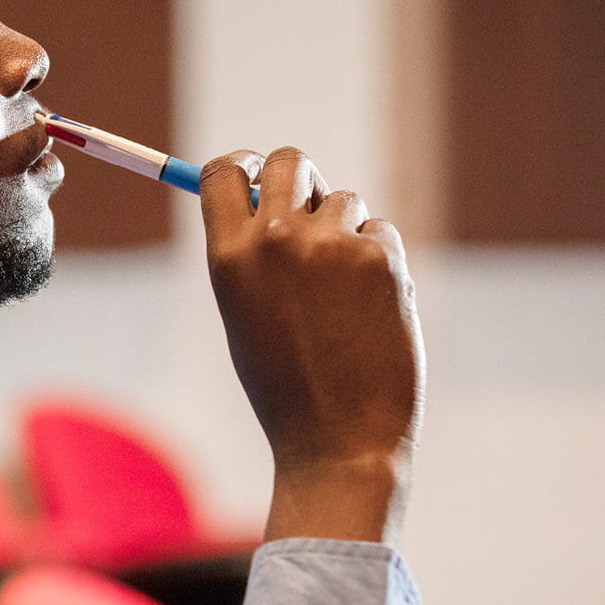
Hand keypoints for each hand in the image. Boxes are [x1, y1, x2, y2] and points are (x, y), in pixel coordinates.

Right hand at [200, 146, 424, 544]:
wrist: (339, 443)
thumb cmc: (287, 390)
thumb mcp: (245, 316)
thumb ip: (251, 255)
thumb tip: (270, 197)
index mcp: (228, 256)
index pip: (224, 172)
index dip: (243, 165)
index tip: (257, 171)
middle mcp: (276, 240)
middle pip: (289, 161)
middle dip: (301, 177)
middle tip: (311, 204)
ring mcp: (331, 245)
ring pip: (344, 201)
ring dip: (346, 234)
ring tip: (343, 301)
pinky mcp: (380, 257)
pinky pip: (380, 234)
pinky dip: (380, 264)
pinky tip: (372, 313)